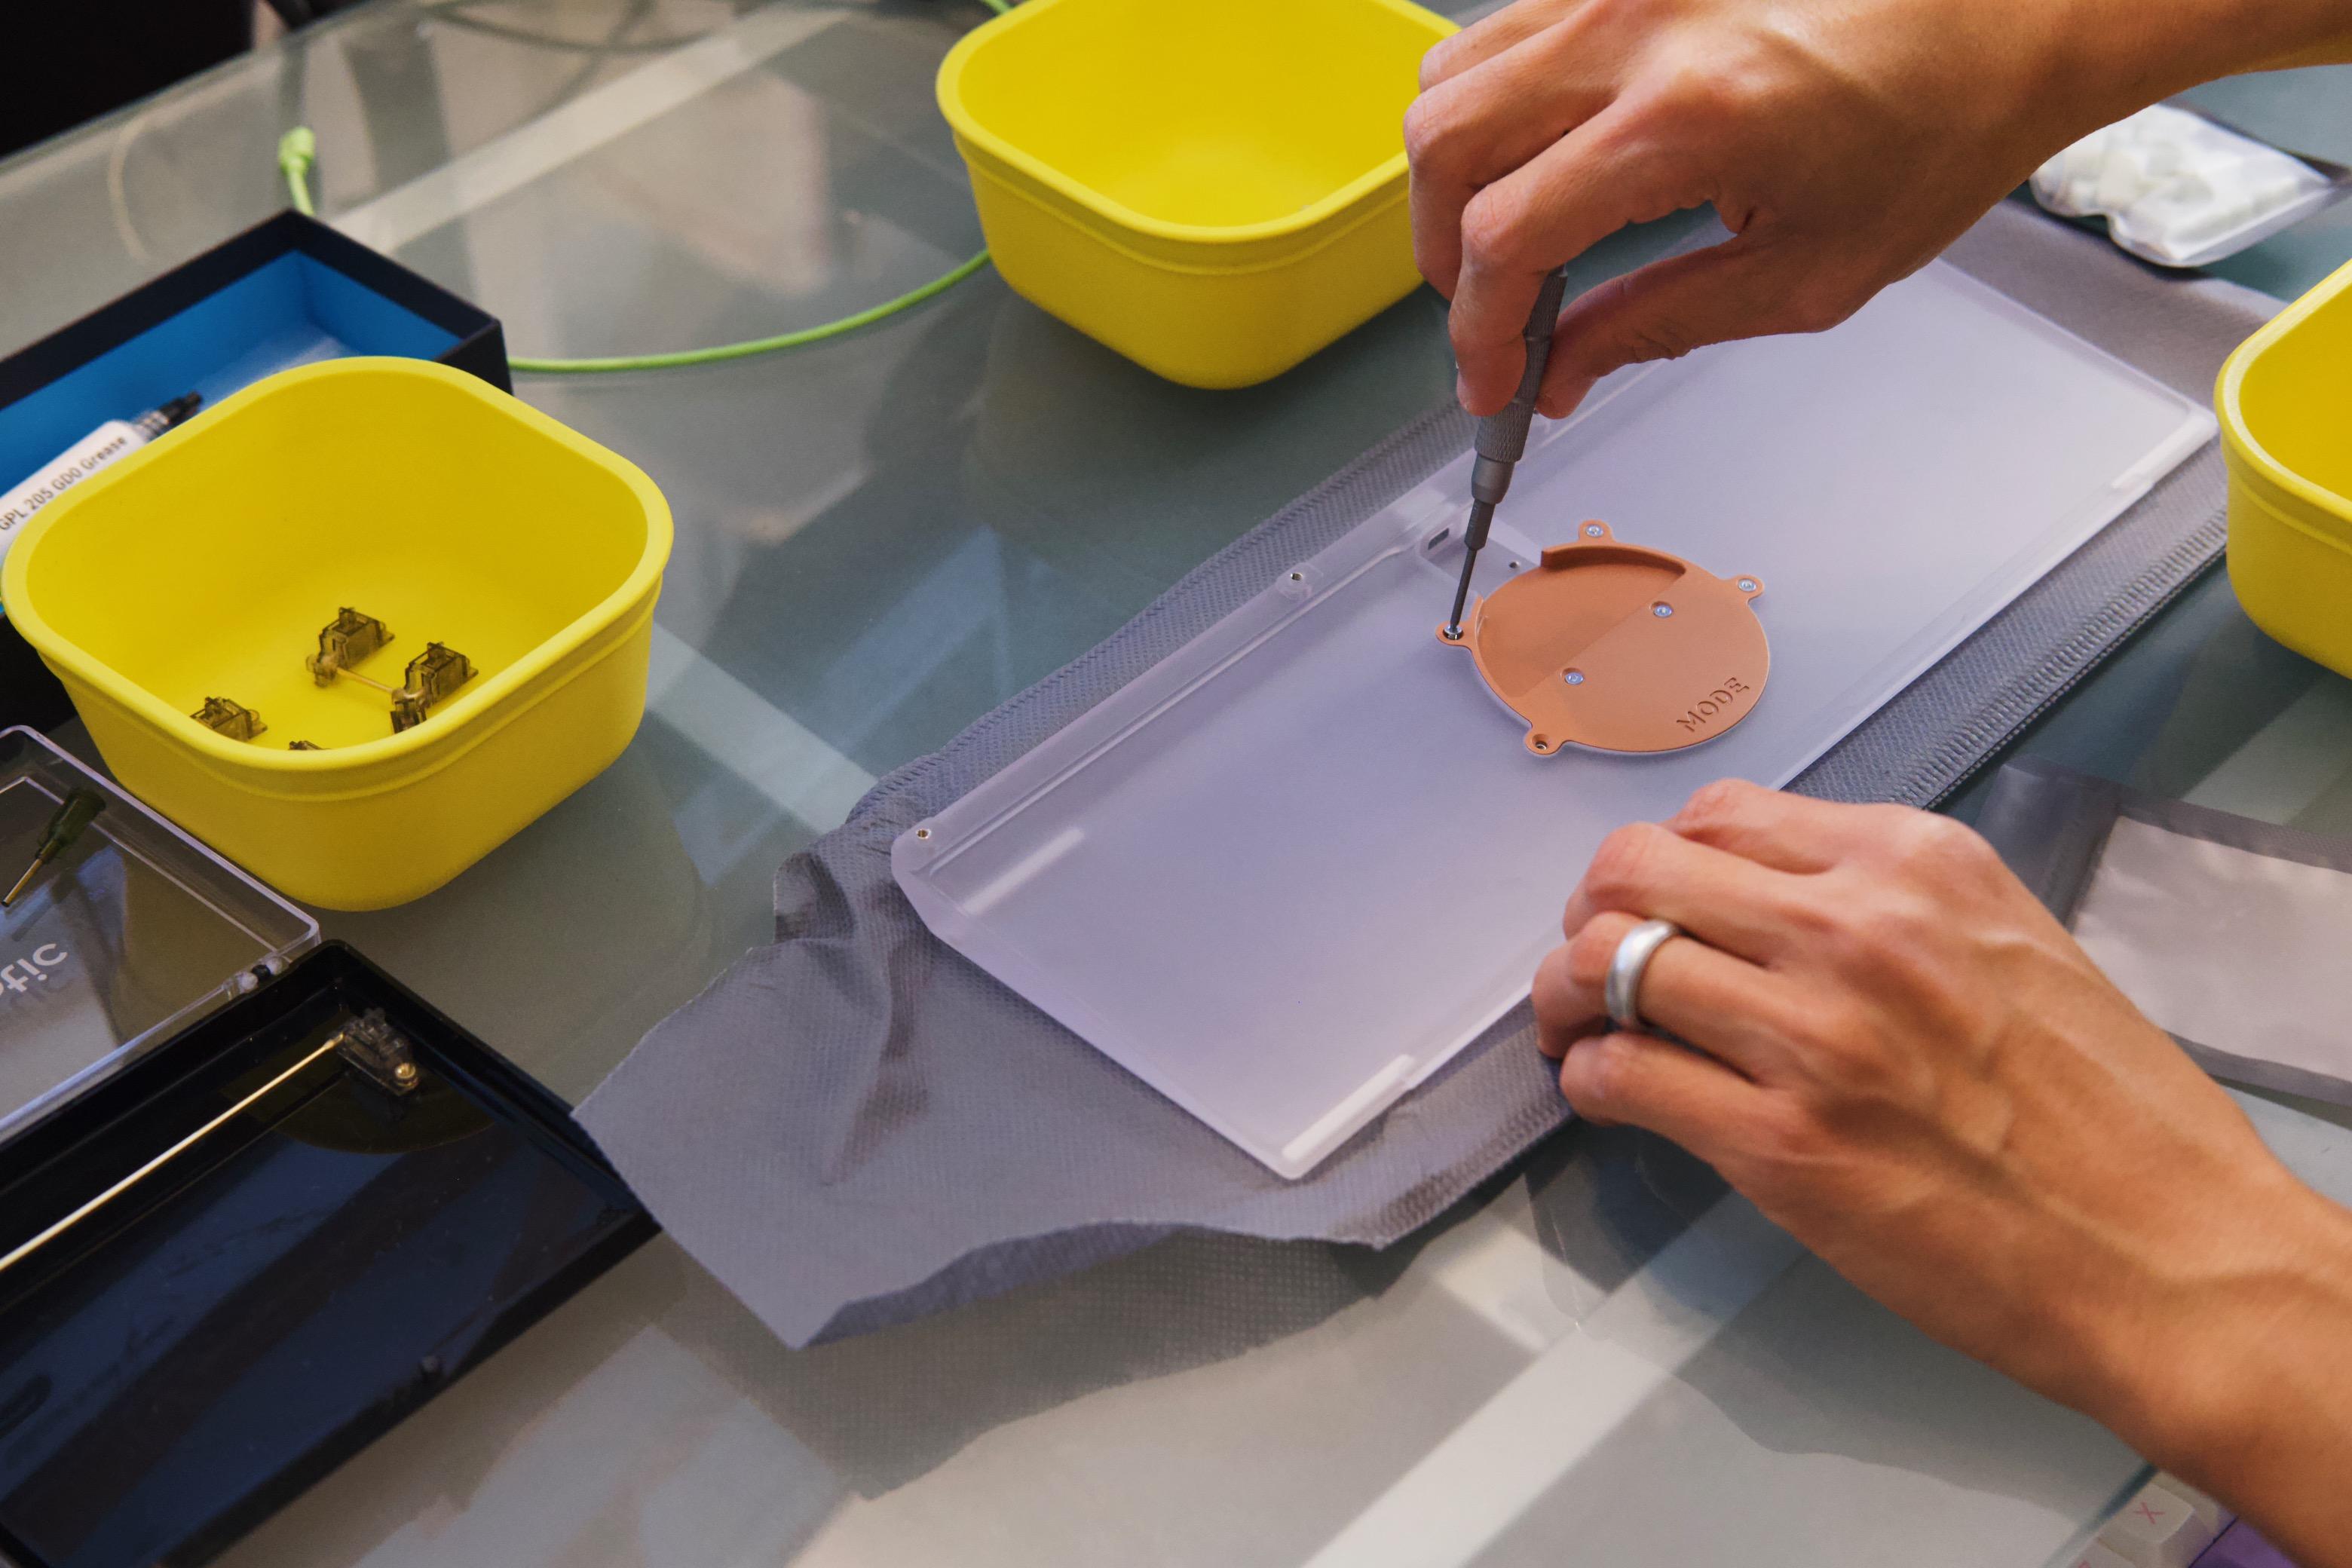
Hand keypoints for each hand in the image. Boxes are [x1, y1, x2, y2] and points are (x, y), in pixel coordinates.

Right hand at [1404, 0, 2350, 418]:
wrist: (2012, 13)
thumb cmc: (1939, 128)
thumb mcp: (1805, 276)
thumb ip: (1655, 326)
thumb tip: (1559, 373)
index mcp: (1688, 119)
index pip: (1505, 233)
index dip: (1475, 327)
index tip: (1489, 381)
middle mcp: (1638, 28)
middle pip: (1445, 141)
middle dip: (1441, 250)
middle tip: (1486, 312)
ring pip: (1454, 72)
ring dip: (1456, 170)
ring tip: (1507, 234)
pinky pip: (1507, 27)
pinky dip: (1496, 104)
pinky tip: (1545, 157)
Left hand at [1532, 780, 2351, 1564]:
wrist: (2173, 1256)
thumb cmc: (2108, 1117)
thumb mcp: (2005, 942)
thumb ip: (1882, 906)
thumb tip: (1758, 904)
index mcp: (1912, 864)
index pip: (1718, 813)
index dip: (1660, 862)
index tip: (1651, 905)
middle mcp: (1853, 929)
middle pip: (1632, 868)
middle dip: (1587, 912)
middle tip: (1588, 964)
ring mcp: (1812, 1035)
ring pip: (1602, 963)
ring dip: (1565, 998)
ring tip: (1579, 1032)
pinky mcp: (1780, 1144)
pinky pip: (1618, 1074)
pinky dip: (1590, 1080)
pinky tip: (1616, 1095)